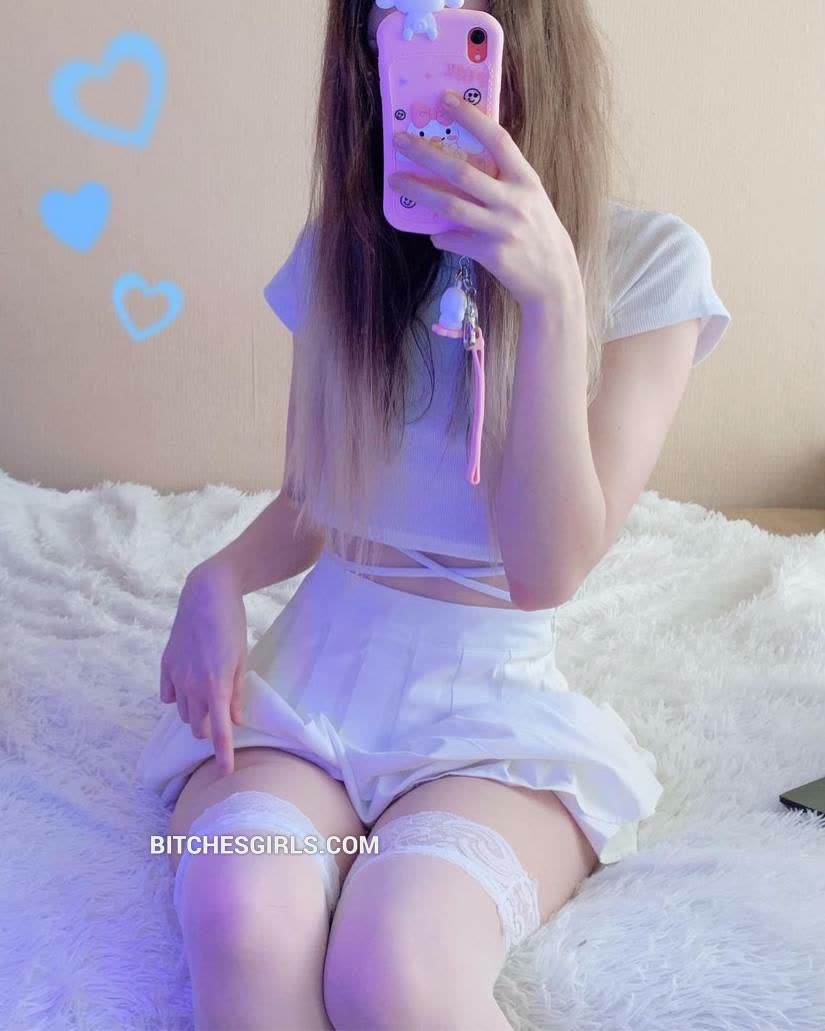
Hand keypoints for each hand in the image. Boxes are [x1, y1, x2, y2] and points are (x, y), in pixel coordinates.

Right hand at [159, 561, 247, 776]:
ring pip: (182, 712)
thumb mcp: (241, 659)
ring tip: (208, 698)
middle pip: (197, 726)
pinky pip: (167, 695)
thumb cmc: (231, 626)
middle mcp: (191, 686)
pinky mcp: (165, 665)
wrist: (206, 594)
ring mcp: (175, 676)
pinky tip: (187, 688)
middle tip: (222, 719)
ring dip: (195, 713)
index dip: (223, 754)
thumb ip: (237, 692)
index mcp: (215, 686)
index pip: (219, 731)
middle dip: (209, 729)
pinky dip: (177, 698)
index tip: (226, 773)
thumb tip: (236, 720)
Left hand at [388, 90, 582, 308]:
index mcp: (525, 179)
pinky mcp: (491, 253)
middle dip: (427, 154)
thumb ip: (503, 180)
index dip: (471, 117)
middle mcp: (514, 200)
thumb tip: (462, 164)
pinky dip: (440, 235)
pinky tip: (436, 233)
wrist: (553, 277)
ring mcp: (502, 228)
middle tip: (400, 141)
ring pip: (451, 205)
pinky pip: (454, 239)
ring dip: (419, 191)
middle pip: (462, 172)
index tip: (445, 99)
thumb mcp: (529, 198)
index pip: (497, 139)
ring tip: (396, 181)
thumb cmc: (537, 232)